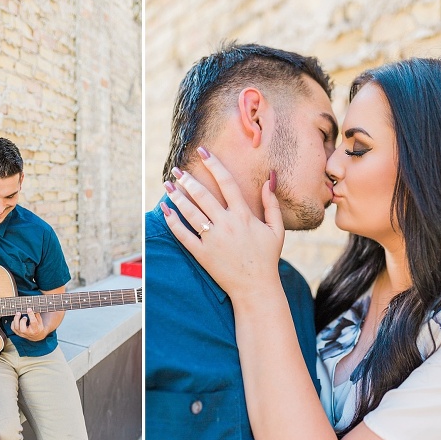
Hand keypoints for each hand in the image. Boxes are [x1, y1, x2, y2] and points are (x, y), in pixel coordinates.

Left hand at [11, 308, 49, 340]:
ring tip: (18, 314)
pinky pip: (13, 328)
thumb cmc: (38, 327)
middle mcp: (29, 332)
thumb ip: (36, 315)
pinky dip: (13, 323)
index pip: (33, 322)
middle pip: (22, 328)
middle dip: (21, 320)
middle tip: (21, 314)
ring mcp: (23, 334)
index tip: (29, 309)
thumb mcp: (40, 321)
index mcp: (36, 329)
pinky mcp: (19, 334)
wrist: (37, 336)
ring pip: (16, 328)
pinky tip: (16, 319)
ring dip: (16, 320)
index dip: (31, 314)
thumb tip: (33, 308)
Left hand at [162, 147, 284, 298]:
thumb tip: (268, 179)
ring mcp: (213, 239)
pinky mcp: (202, 254)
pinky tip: (165, 210)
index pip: (226, 182)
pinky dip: (172, 222)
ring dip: (177, 196)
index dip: (213, 164)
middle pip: (203, 195)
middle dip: (188, 179)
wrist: (256, 288)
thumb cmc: (267, 258)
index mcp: (244, 216)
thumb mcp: (276, 230)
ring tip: (167, 185)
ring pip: (190, 212)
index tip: (202, 151)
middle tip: (176, 170)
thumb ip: (271, 204)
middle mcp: (226, 224)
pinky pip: (183, 236)